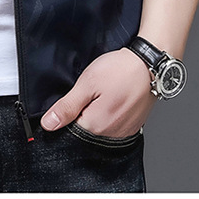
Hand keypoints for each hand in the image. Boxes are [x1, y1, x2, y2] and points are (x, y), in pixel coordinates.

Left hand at [40, 47, 156, 136]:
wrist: (150, 64)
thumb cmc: (119, 70)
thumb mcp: (87, 83)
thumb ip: (67, 106)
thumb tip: (48, 125)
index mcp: (96, 126)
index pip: (70, 127)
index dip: (68, 109)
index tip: (78, 94)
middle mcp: (111, 134)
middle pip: (86, 127)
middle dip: (84, 110)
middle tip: (93, 89)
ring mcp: (124, 131)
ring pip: (100, 125)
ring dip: (98, 111)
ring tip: (105, 91)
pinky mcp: (133, 126)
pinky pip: (114, 124)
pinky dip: (111, 112)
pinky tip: (113, 97)